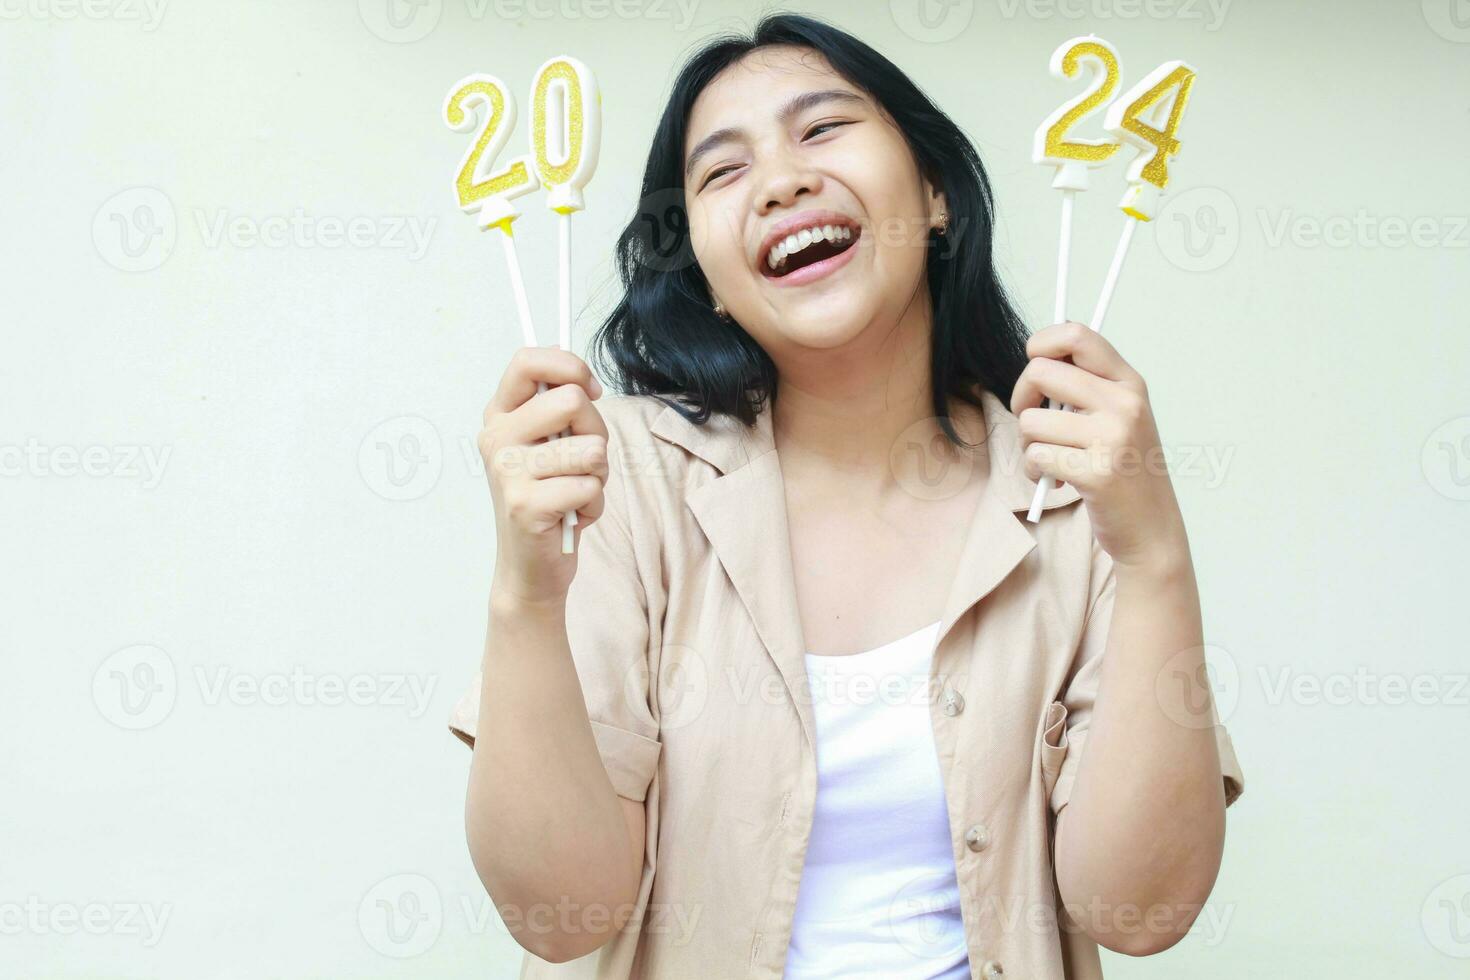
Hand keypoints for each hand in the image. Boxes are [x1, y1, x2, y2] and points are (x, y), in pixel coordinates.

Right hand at [479, 347, 608, 604]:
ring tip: (575, 491)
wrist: (530, 567)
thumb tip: (571, 362)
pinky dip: (595, 505)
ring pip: (591, 448)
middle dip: (596, 432)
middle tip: (583, 462)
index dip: (570, 367)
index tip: (590, 391)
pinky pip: (591, 487)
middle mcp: (496, 438)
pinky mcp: (526, 505)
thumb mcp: (548, 444)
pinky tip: (572, 516)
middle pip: (571, 401)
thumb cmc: (549, 499)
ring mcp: (507, 472)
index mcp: (500, 415)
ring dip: (599, 475)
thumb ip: (555, 406)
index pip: (528, 361)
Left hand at [1010, 322, 1187, 572]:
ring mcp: (1113, 438)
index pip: (1077, 334)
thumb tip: (1036, 358)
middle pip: (1040, 372)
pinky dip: (1034, 472)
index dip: (1040, 343)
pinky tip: (1056, 481)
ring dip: (1028, 445)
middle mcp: (1124, 403)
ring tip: (1052, 460)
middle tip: (1034, 423)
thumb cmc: (1124, 469)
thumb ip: (1086, 386)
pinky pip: (1035, 457)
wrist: (1151, 528)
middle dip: (1022, 398)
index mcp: (1128, 382)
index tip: (1033, 363)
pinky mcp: (1096, 473)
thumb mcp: (1118, 416)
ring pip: (1030, 421)